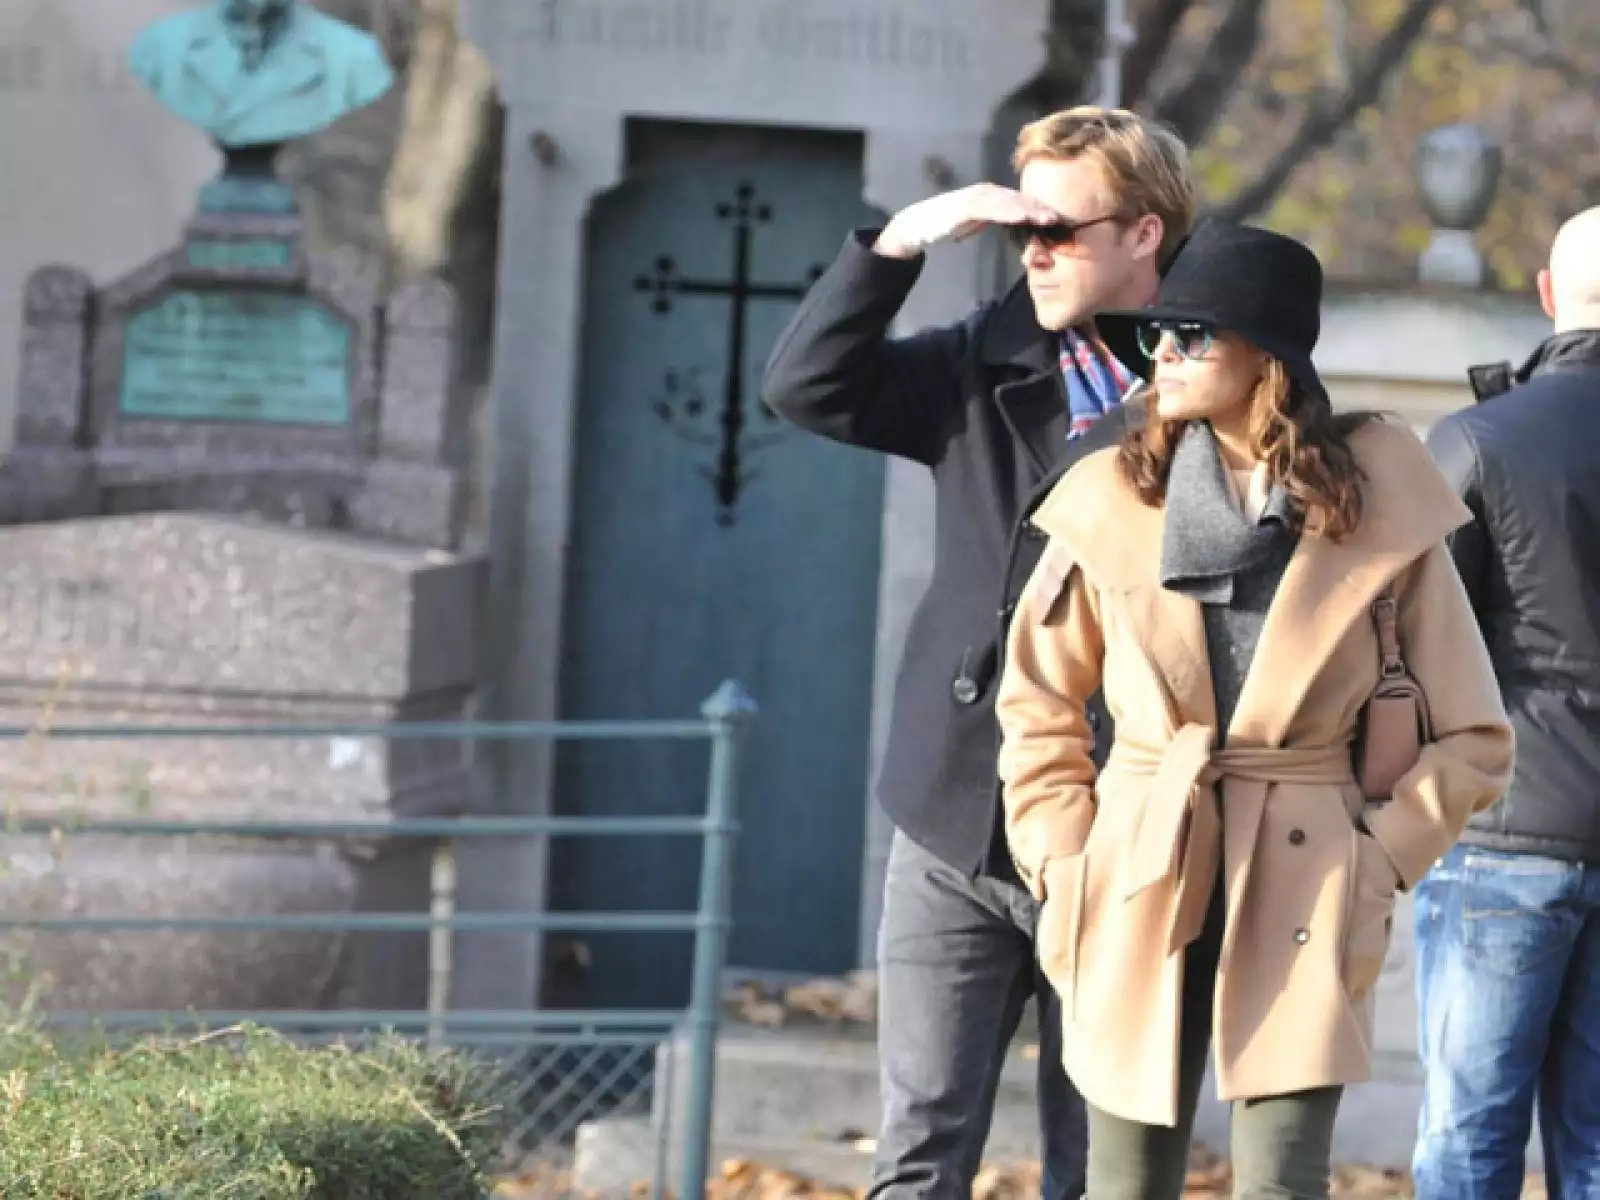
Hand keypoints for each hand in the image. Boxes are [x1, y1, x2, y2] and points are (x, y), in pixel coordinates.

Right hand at [873, 184, 1060, 259]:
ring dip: (1028, 209)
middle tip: (1061, 218)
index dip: (1037, 208)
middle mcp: (982, 193)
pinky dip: (1007, 212)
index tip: (1057, 219)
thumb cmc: (939, 227)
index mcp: (986, 197)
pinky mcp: (962, 207)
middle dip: (1039, 207)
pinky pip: (989, 209)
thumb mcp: (969, 224)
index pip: (1017, 201)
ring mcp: (972, 198)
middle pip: (1016, 198)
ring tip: (1048, 218)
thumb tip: (1006, 226)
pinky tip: (1021, 217)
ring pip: (1007, 202)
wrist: (911, 228)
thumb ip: (988, 221)